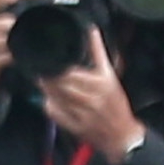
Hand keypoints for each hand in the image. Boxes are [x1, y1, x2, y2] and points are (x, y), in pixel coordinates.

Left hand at [38, 29, 142, 158]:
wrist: (122, 134)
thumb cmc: (115, 103)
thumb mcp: (111, 76)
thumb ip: (98, 55)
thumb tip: (91, 30)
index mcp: (105, 80)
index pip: (78, 66)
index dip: (62, 61)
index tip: (52, 54)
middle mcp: (95, 94)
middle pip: (64, 80)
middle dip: (50, 74)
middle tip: (41, 68)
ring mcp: (85, 111)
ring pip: (57, 94)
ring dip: (47, 87)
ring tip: (42, 81)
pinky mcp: (76, 124)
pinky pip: (56, 111)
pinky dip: (49, 103)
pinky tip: (48, 98)